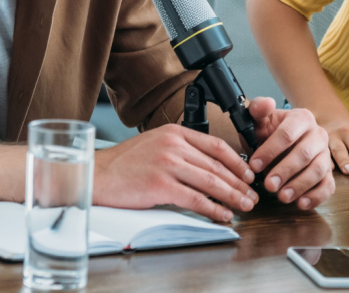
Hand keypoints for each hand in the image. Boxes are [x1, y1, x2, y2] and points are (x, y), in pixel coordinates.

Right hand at [94, 124, 257, 222]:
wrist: (96, 174)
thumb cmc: (123, 163)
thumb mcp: (154, 144)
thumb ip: (179, 150)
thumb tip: (206, 168)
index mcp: (174, 133)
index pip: (216, 145)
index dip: (236, 161)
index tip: (248, 174)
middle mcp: (173, 145)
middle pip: (217, 165)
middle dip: (239, 183)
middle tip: (252, 195)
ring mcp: (167, 164)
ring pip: (210, 182)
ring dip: (232, 196)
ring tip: (244, 206)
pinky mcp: (160, 185)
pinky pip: (195, 199)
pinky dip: (213, 208)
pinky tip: (222, 214)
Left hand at [246, 98, 334, 209]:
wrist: (279, 144)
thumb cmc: (268, 133)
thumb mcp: (259, 120)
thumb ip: (258, 109)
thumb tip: (266, 103)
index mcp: (302, 118)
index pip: (287, 134)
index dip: (270, 150)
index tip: (254, 165)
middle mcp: (318, 135)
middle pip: (304, 153)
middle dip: (285, 171)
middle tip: (268, 185)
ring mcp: (325, 155)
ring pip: (318, 170)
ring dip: (300, 185)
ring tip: (282, 197)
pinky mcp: (329, 174)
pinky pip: (328, 186)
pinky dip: (316, 196)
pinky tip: (301, 203)